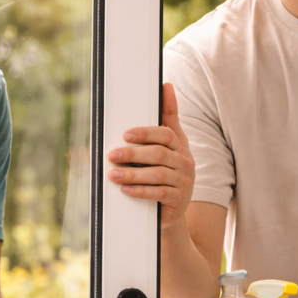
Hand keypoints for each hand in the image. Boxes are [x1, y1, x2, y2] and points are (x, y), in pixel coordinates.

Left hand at [106, 83, 194, 229]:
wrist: (172, 210)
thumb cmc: (166, 173)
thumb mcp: (169, 146)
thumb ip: (167, 118)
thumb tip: (167, 86)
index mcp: (181, 145)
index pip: (166, 134)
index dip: (146, 133)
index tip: (126, 135)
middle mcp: (185, 162)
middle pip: (159, 154)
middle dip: (133, 154)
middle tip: (112, 155)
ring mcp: (184, 181)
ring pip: (157, 174)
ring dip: (132, 174)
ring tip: (112, 175)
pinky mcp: (178, 199)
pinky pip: (159, 193)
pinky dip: (140, 191)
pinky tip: (125, 189)